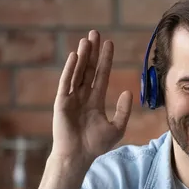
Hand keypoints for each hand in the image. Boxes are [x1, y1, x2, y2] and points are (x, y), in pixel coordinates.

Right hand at [51, 30, 132, 166]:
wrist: (78, 156)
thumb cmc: (96, 145)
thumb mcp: (117, 128)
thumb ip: (123, 110)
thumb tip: (127, 92)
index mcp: (95, 101)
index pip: (101, 75)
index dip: (105, 60)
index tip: (109, 44)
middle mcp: (83, 96)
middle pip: (89, 69)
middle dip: (93, 51)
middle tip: (96, 33)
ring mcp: (71, 98)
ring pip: (78, 72)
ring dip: (82, 56)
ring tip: (87, 39)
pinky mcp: (61, 102)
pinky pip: (66, 82)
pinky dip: (70, 69)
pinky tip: (75, 56)